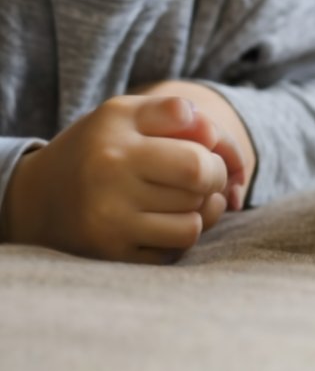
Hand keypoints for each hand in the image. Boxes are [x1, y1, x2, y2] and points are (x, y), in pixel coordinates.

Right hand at [0, 95, 244, 262]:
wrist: (40, 197)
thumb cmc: (98, 146)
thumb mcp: (125, 112)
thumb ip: (173, 111)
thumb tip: (213, 135)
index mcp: (117, 149)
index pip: (198, 164)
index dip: (219, 159)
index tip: (210, 155)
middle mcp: (110, 193)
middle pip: (199, 193)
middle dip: (214, 182)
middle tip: (201, 176)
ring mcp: (110, 232)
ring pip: (191, 228)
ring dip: (199, 211)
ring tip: (184, 197)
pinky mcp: (112, 259)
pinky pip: (172, 253)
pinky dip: (179, 236)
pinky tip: (165, 220)